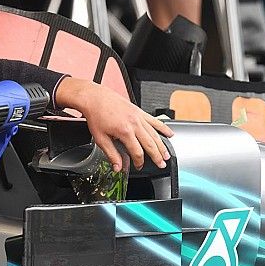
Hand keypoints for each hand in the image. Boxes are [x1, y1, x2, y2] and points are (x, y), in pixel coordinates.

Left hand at [55, 78, 172, 170]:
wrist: (95, 98)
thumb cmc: (96, 116)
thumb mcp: (100, 139)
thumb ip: (111, 154)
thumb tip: (117, 167)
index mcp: (125, 132)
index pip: (137, 152)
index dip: (139, 162)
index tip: (138, 166)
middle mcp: (134, 124)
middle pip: (150, 144)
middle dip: (157, 156)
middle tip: (161, 164)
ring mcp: (138, 117)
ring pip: (155, 133)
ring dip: (162, 145)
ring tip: (166, 155)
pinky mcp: (139, 111)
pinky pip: (155, 121)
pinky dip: (163, 128)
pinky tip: (169, 133)